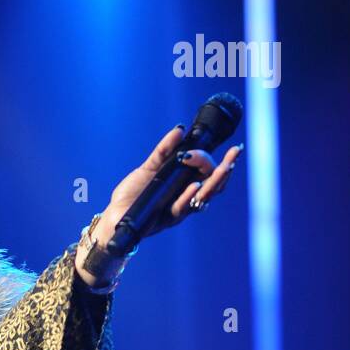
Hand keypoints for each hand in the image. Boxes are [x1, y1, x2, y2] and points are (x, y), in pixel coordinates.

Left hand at [95, 124, 242, 248]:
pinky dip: (188, 196)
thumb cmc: (133, 195)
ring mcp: (177, 210)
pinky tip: (195, 186)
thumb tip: (180, 130)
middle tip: (234, 155)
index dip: (223, 162)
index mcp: (185, 186)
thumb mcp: (149, 168)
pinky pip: (180, 207)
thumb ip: (164, 151)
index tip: (229, 147)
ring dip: (214, 183)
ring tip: (223, 169)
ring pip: (202, 198)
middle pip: (213, 186)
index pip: (211, 175)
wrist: (115, 216)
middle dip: (225, 170)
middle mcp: (186, 199)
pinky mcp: (165, 218)